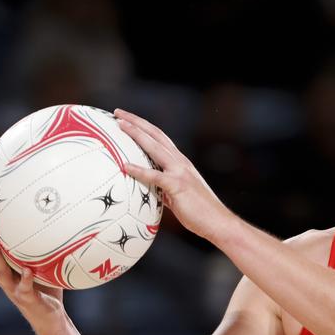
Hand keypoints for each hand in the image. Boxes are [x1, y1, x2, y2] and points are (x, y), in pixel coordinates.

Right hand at [0, 236, 65, 334]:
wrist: (51, 318)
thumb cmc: (47, 291)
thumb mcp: (43, 271)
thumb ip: (43, 257)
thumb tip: (54, 233)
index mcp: (10, 275)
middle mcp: (9, 282)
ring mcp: (16, 291)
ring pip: (2, 275)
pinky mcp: (28, 300)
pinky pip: (25, 289)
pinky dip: (25, 280)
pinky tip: (26, 271)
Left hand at [114, 109, 233, 241]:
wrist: (217, 222)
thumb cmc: (198, 212)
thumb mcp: (177, 194)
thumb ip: (162, 187)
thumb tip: (146, 188)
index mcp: (181, 162)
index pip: (160, 138)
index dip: (143, 126)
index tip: (127, 118)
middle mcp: (180, 162)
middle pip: (156, 135)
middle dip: (136, 121)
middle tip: (118, 113)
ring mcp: (180, 172)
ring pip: (155, 147)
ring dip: (136, 134)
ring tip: (119, 125)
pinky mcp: (178, 186)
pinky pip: (155, 175)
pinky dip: (139, 169)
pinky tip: (125, 166)